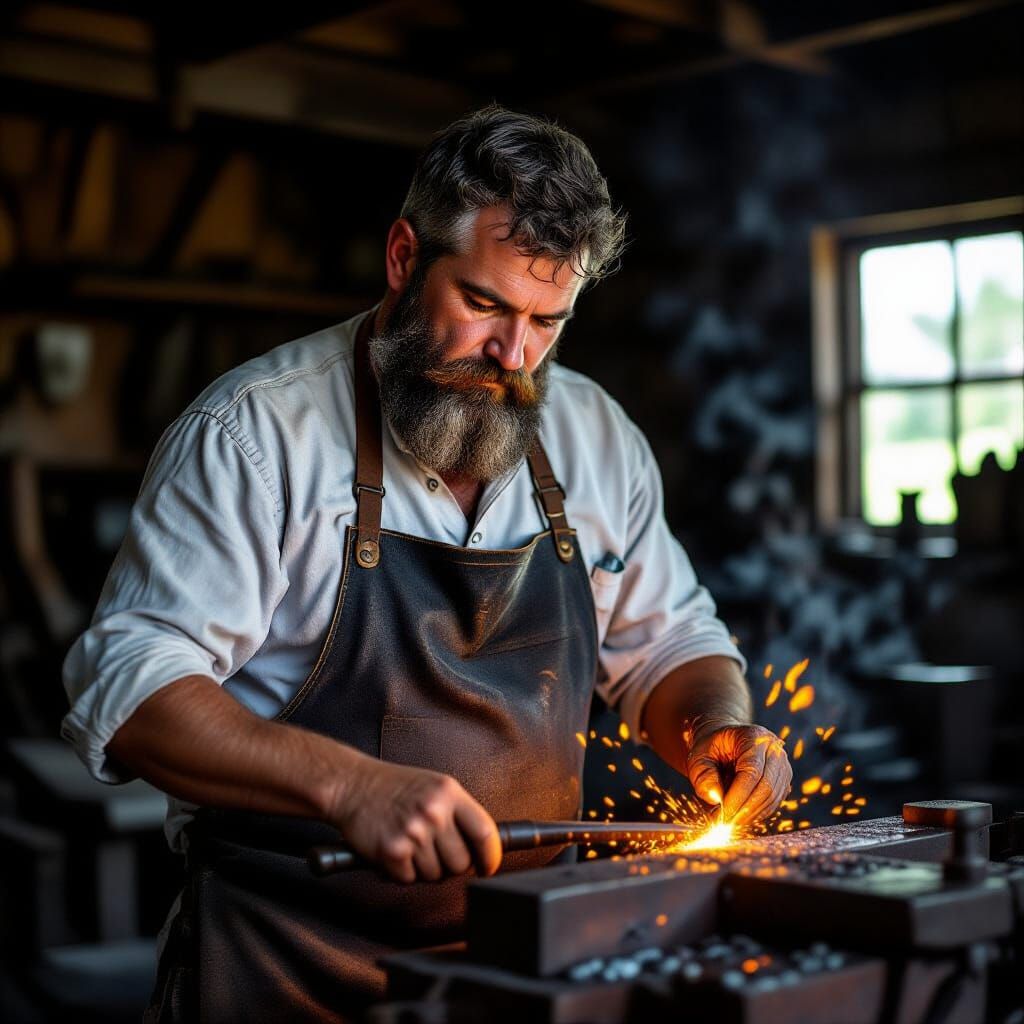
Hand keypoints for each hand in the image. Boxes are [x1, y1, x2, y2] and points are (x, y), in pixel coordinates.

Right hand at [325, 754, 501, 883]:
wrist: (353, 785)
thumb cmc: (394, 787)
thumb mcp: (434, 786)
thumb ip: (458, 811)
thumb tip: (481, 848)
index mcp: (449, 793)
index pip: (485, 832)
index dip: (491, 856)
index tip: (488, 866)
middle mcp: (433, 811)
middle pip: (461, 862)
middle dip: (451, 866)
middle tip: (436, 854)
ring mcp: (413, 831)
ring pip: (435, 875)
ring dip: (424, 870)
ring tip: (411, 847)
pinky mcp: (392, 851)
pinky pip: (409, 880)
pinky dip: (402, 873)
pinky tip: (396, 853)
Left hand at [685, 722, 791, 826]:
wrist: (723, 744)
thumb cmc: (711, 749)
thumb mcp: (698, 757)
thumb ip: (703, 775)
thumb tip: (715, 798)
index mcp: (754, 737)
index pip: (752, 771)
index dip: (738, 796)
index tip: (723, 813)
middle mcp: (774, 749)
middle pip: (766, 786)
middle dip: (745, 810)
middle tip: (725, 824)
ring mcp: (782, 766)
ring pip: (772, 798)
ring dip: (750, 815)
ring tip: (728, 823)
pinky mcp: (783, 781)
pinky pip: (773, 803)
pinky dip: (756, 814)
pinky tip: (739, 819)